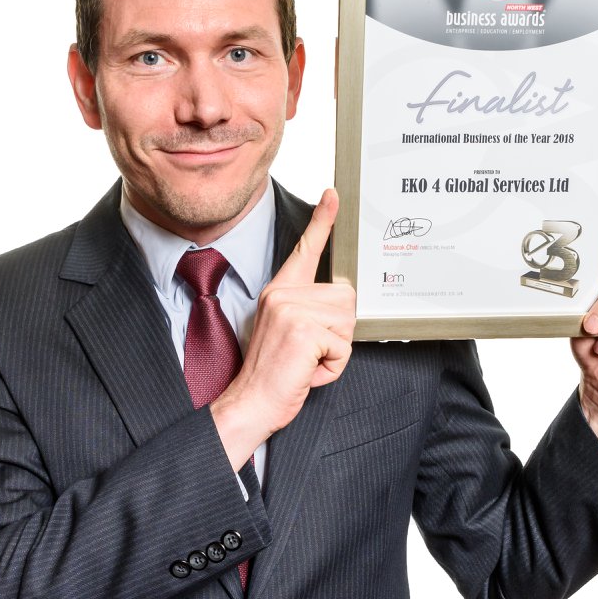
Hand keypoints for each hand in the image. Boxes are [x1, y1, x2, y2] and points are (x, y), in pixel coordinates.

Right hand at [211, 189, 355, 467]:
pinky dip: (333, 366)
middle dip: (339, 331)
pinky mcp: (303, 329)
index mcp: (279, 292)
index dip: (322, 221)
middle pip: (346, 297)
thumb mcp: (287, 332)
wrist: (250, 403)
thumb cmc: (273, 375)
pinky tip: (308, 371)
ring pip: (347, 321)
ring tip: (307, 362)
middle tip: (310, 353)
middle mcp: (282, 294)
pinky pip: (343, 345)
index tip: (333, 195)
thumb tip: (341, 302)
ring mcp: (291, 310)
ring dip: (336, 350)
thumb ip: (307, 311)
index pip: (305, 250)